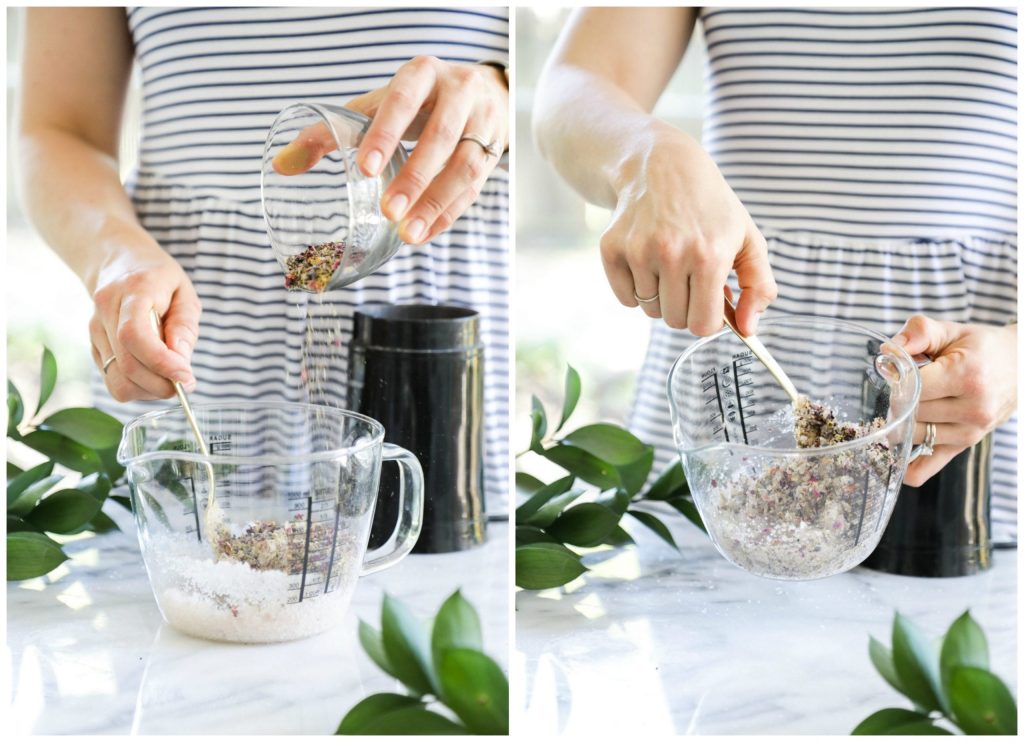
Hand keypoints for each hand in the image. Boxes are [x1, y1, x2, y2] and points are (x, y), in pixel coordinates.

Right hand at [90, 242, 199, 401]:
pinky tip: (153, 373)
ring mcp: (95, 329)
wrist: (119, 263)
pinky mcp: (93, 346)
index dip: (161, 362)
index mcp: (133, 290)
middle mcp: (106, 310)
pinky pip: (113, 380)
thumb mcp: (185, 293)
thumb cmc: (160, 280)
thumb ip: (184, 327)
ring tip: (170, 378)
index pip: (134, 335)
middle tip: (185, 384)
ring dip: (149, 390)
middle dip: (161, 384)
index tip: (186, 377)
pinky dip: (138, 387)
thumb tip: (180, 364)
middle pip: (127, 364)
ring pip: (117, 379)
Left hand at [272, 56, 507, 245]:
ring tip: (407, 234)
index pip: (404, 101)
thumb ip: (331, 133)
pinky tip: (424, 234)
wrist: (483, 90)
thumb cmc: (417, 101)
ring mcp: (483, 122)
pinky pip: (474, 188)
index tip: (364, 168)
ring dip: (436, 203)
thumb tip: (281, 166)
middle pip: (441, 137)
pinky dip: (448, 214)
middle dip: (415, 177)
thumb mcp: (377, 106)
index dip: (386, 134)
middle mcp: (458, 93)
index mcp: (422, 74)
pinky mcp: (495, 152)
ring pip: (465, 166)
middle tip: (387, 210)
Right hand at [600, 125, 775, 335]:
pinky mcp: (611, 249)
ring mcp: (638, 251)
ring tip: (670, 264)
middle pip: (675, 321)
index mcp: (710, 256)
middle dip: (687, 307)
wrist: (664, 167)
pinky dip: (637, 289)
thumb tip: (748, 329)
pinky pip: (626, 298)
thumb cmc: (711, 207)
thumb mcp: (748, 239)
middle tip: (691, 278)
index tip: (711, 301)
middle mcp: (671, 254)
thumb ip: (760, 287)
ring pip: (650, 310)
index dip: (710, 318)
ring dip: (662, 296)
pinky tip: (648, 262)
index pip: (703, 325)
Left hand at [890, 316, 1016, 486]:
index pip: (912, 387)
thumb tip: (888, 352)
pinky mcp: (963, 447)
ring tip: (914, 403)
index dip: (897, 379)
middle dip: (899, 397)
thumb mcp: (951, 330)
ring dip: (902, 421)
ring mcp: (969, 433)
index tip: (900, 370)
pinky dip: (904, 465)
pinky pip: (923, 471)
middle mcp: (973, 409)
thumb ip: (918, 332)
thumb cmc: (981, 348)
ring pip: (911, 436)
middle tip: (907, 385)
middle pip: (910, 412)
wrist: (1019, 366)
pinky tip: (896, 449)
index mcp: (968, 377)